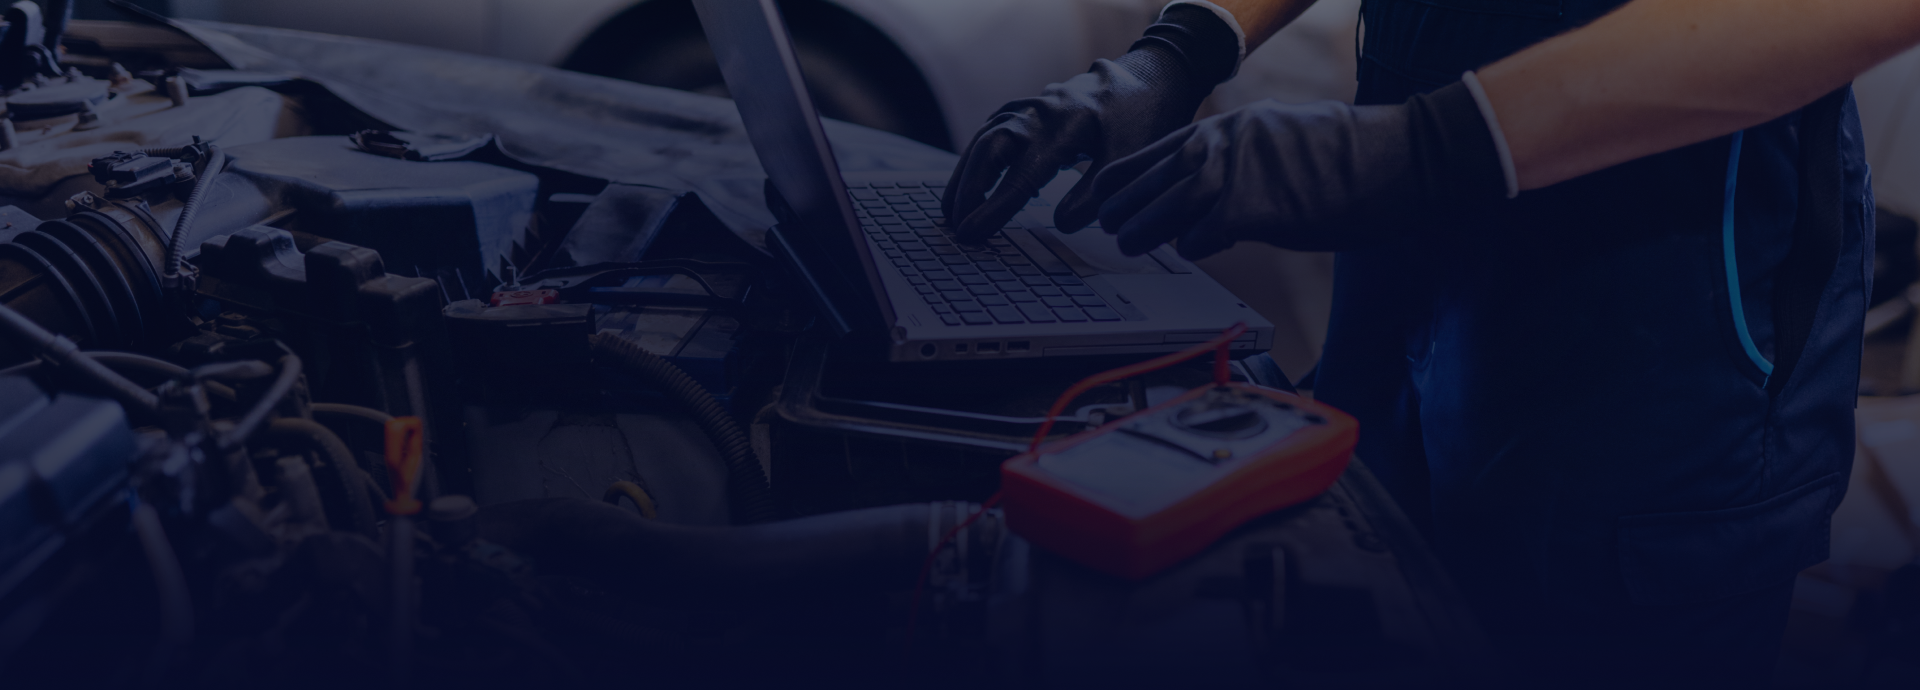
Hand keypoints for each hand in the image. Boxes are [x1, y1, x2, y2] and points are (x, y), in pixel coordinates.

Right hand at [941, 46, 1209, 243]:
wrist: (1148, 79)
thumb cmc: (1141, 121)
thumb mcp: (1130, 157)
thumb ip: (1097, 192)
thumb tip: (1062, 225)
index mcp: (1068, 125)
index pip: (1023, 174)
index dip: (995, 206)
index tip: (972, 233)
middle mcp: (1042, 112)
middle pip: (991, 148)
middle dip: (969, 189)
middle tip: (955, 228)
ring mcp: (1031, 106)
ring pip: (986, 138)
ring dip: (966, 174)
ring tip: (951, 212)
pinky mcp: (1027, 108)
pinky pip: (991, 131)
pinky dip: (975, 158)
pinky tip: (968, 182)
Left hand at [1091, 80, 1510, 259]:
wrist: (1393, 158)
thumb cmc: (1344, 156)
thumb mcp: (1277, 140)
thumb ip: (1240, 158)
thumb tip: (1213, 189)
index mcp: (1229, 126)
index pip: (1158, 149)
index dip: (1126, 175)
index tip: (1101, 192)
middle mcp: (1225, 143)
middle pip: (1155, 176)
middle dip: (1125, 202)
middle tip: (1107, 225)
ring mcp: (1238, 172)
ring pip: (1169, 204)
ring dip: (1146, 227)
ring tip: (1128, 242)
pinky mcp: (1256, 207)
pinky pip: (1208, 233)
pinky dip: (1198, 245)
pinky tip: (1196, 250)